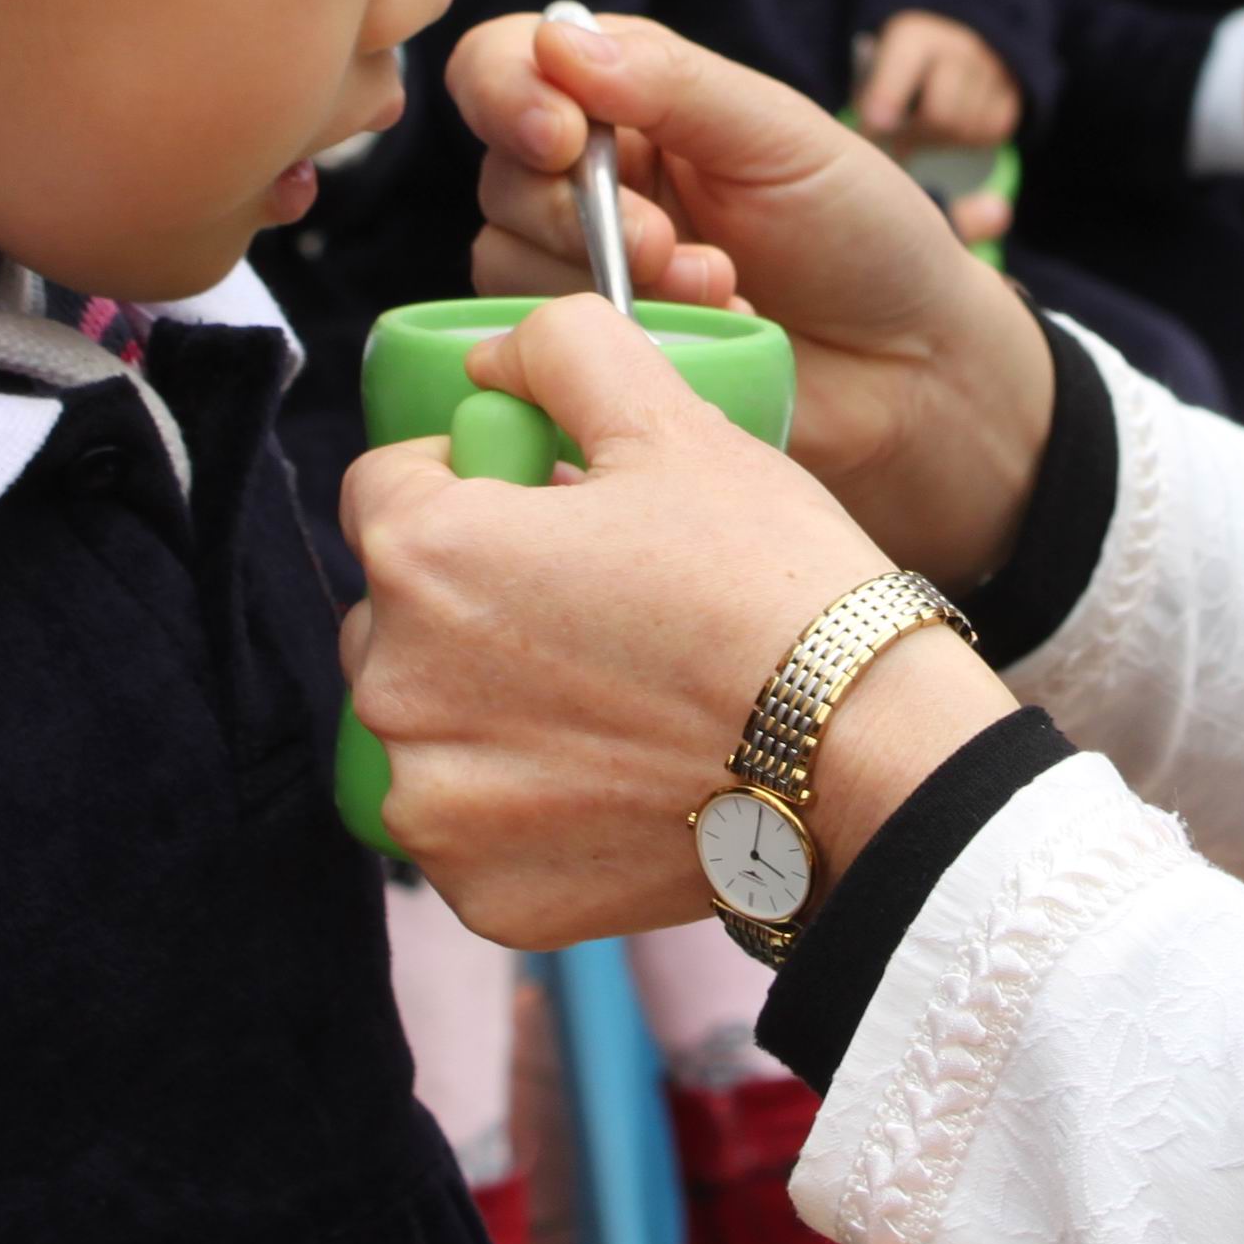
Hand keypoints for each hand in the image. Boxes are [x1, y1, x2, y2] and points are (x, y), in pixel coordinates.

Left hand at [343, 291, 1016, 948]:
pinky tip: (611, 772)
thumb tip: (493, 357)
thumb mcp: (673, 420)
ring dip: (487, 701)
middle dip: (472, 595)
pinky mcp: (480, 893)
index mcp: (424, 556)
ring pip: (429, 721)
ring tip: (611, 691)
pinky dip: (521, 802)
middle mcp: (396, 688)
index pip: (386, 488)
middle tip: (594, 601)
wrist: (858, 756)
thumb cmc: (767, 584)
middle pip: (396, 610)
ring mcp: (434, 803)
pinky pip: (470, 823)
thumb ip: (561, 349)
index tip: (550, 508)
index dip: (472, 479)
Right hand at [456, 10, 1057, 586]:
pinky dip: (626, 337)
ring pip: (506, 263)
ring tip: (720, 291)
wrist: (913, 365)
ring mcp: (586, 272)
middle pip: (499, 176)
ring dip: (611, 280)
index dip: (509, 95)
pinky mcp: (593, 356)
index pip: (506, 66)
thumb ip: (670, 84)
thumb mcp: (780, 135)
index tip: (563, 137)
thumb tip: (556, 40)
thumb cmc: (861, 233)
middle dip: (577, 214)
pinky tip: (712, 335)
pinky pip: (544, 343)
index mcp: (629, 102)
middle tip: (669, 243)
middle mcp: (591, 181)